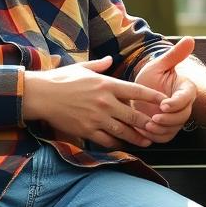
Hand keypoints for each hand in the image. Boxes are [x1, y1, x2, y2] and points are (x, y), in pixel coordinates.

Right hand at [23, 56, 166, 148]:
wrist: (41, 95)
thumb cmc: (61, 79)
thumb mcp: (83, 67)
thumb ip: (100, 65)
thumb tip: (110, 60)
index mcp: (107, 84)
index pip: (136, 91)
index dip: (153, 97)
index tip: (164, 100)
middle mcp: (105, 102)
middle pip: (134, 116)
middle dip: (149, 123)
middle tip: (160, 127)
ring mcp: (96, 118)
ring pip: (123, 131)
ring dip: (137, 137)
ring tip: (147, 141)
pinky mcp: (86, 131)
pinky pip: (106, 140)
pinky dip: (117, 144)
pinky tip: (124, 146)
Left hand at [133, 37, 197, 143]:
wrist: (138, 92)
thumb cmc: (151, 77)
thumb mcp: (159, 65)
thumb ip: (175, 55)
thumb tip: (190, 39)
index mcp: (185, 88)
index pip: (186, 97)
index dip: (176, 103)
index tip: (163, 104)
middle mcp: (183, 105)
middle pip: (182, 116)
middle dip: (168, 119)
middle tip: (153, 118)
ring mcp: (176, 119)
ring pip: (174, 129)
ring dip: (161, 129)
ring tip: (146, 125)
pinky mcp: (167, 129)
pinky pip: (165, 137)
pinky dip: (155, 137)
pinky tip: (144, 132)